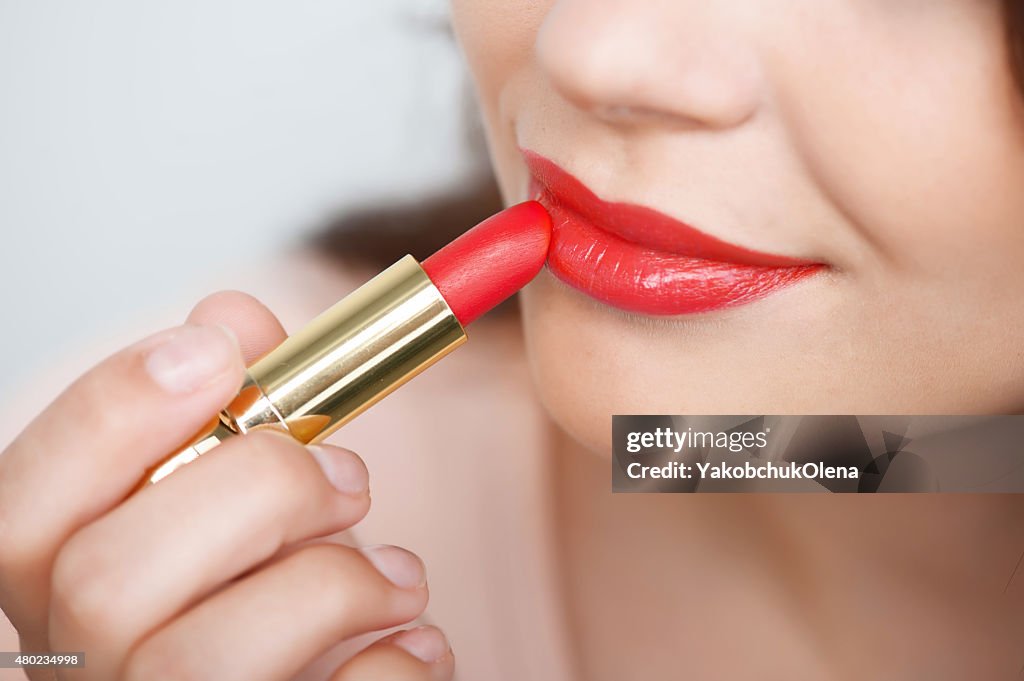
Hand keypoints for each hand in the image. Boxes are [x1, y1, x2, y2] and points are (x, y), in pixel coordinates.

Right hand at [0, 291, 453, 679]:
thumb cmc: (276, 596)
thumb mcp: (248, 499)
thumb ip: (235, 411)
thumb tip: (233, 316)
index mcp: (63, 598)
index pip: (18, 511)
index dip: (108, 415)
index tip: (219, 351)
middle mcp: (88, 678)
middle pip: (109, 580)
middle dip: (259, 489)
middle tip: (347, 472)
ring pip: (202, 657)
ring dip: (333, 581)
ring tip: (397, 576)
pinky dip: (396, 661)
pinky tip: (408, 641)